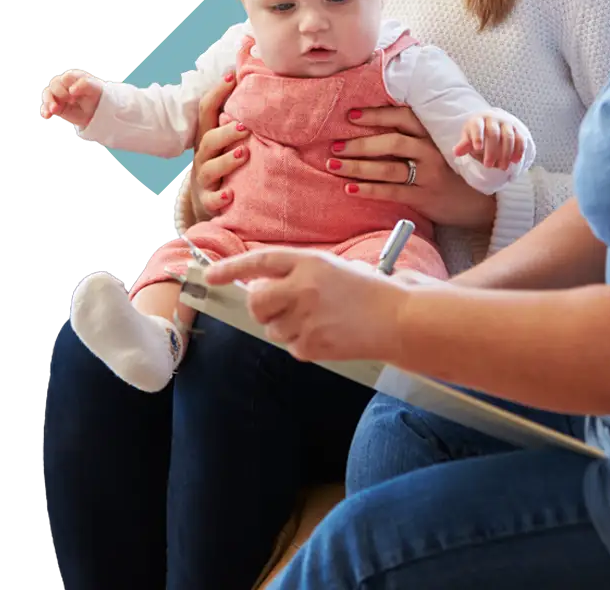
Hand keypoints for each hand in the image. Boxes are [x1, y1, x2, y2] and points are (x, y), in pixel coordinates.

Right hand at [40, 70, 102, 128]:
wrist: (96, 110)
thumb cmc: (97, 95)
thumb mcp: (95, 88)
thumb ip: (85, 84)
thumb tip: (71, 90)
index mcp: (74, 76)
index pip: (66, 77)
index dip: (68, 86)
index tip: (75, 94)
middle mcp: (64, 84)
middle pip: (54, 84)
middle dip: (60, 93)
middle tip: (72, 101)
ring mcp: (58, 95)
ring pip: (47, 94)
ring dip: (49, 101)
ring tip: (55, 109)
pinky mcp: (55, 105)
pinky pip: (45, 107)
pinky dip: (45, 111)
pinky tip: (48, 116)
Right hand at [187, 71, 248, 221]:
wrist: (206, 201)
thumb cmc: (223, 162)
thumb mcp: (226, 141)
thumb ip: (238, 120)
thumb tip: (257, 86)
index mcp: (208, 137)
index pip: (207, 111)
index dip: (217, 93)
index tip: (231, 76)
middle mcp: (203, 156)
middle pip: (208, 140)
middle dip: (226, 132)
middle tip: (245, 126)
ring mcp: (204, 179)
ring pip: (210, 169)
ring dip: (227, 161)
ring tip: (244, 154)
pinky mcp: (207, 201)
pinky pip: (211, 200)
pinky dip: (220, 197)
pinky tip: (231, 194)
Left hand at [203, 247, 408, 363]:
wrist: (398, 318)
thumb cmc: (369, 291)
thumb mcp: (334, 269)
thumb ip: (298, 275)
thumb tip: (260, 288)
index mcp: (310, 262)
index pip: (261, 262)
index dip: (232, 268)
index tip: (211, 275)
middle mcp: (304, 288)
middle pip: (257, 302)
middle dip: (260, 307)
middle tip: (276, 308)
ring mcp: (307, 318)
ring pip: (273, 329)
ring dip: (287, 327)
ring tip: (320, 320)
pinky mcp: (312, 346)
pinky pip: (292, 347)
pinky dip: (305, 344)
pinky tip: (329, 334)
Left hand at [329, 105, 495, 229]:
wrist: (480, 202)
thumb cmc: (454, 172)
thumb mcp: (440, 147)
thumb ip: (416, 138)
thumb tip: (376, 130)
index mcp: (433, 135)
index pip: (403, 117)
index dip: (377, 115)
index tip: (351, 115)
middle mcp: (431, 152)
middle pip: (392, 142)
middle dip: (360, 143)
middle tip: (335, 145)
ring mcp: (428, 175)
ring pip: (388, 168)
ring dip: (358, 166)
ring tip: (334, 165)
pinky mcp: (424, 197)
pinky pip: (392, 192)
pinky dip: (369, 190)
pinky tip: (350, 188)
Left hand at [454, 113, 525, 170]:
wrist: (493, 123)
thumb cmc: (478, 133)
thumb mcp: (469, 138)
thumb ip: (464, 145)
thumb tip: (456, 152)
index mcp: (479, 120)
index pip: (477, 126)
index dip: (477, 136)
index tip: (477, 148)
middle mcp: (494, 119)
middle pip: (493, 134)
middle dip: (491, 151)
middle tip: (488, 166)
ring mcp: (507, 123)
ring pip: (508, 137)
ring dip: (506, 153)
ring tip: (502, 167)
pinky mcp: (517, 129)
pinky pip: (520, 139)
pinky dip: (519, 150)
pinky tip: (515, 161)